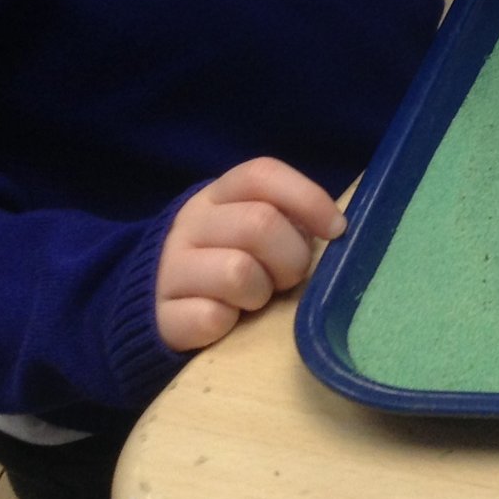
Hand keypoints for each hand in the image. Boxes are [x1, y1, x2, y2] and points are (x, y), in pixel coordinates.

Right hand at [155, 158, 346, 351]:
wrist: (162, 303)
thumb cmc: (230, 259)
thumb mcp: (256, 230)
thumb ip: (288, 219)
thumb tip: (335, 229)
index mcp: (219, 194)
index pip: (262, 175)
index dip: (307, 198)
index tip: (336, 229)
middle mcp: (191, 223)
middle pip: (259, 223)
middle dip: (291, 257)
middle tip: (288, 277)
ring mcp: (170, 267)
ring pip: (238, 272)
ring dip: (260, 293)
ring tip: (253, 298)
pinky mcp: (161, 314)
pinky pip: (212, 318)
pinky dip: (229, 323)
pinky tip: (224, 320)